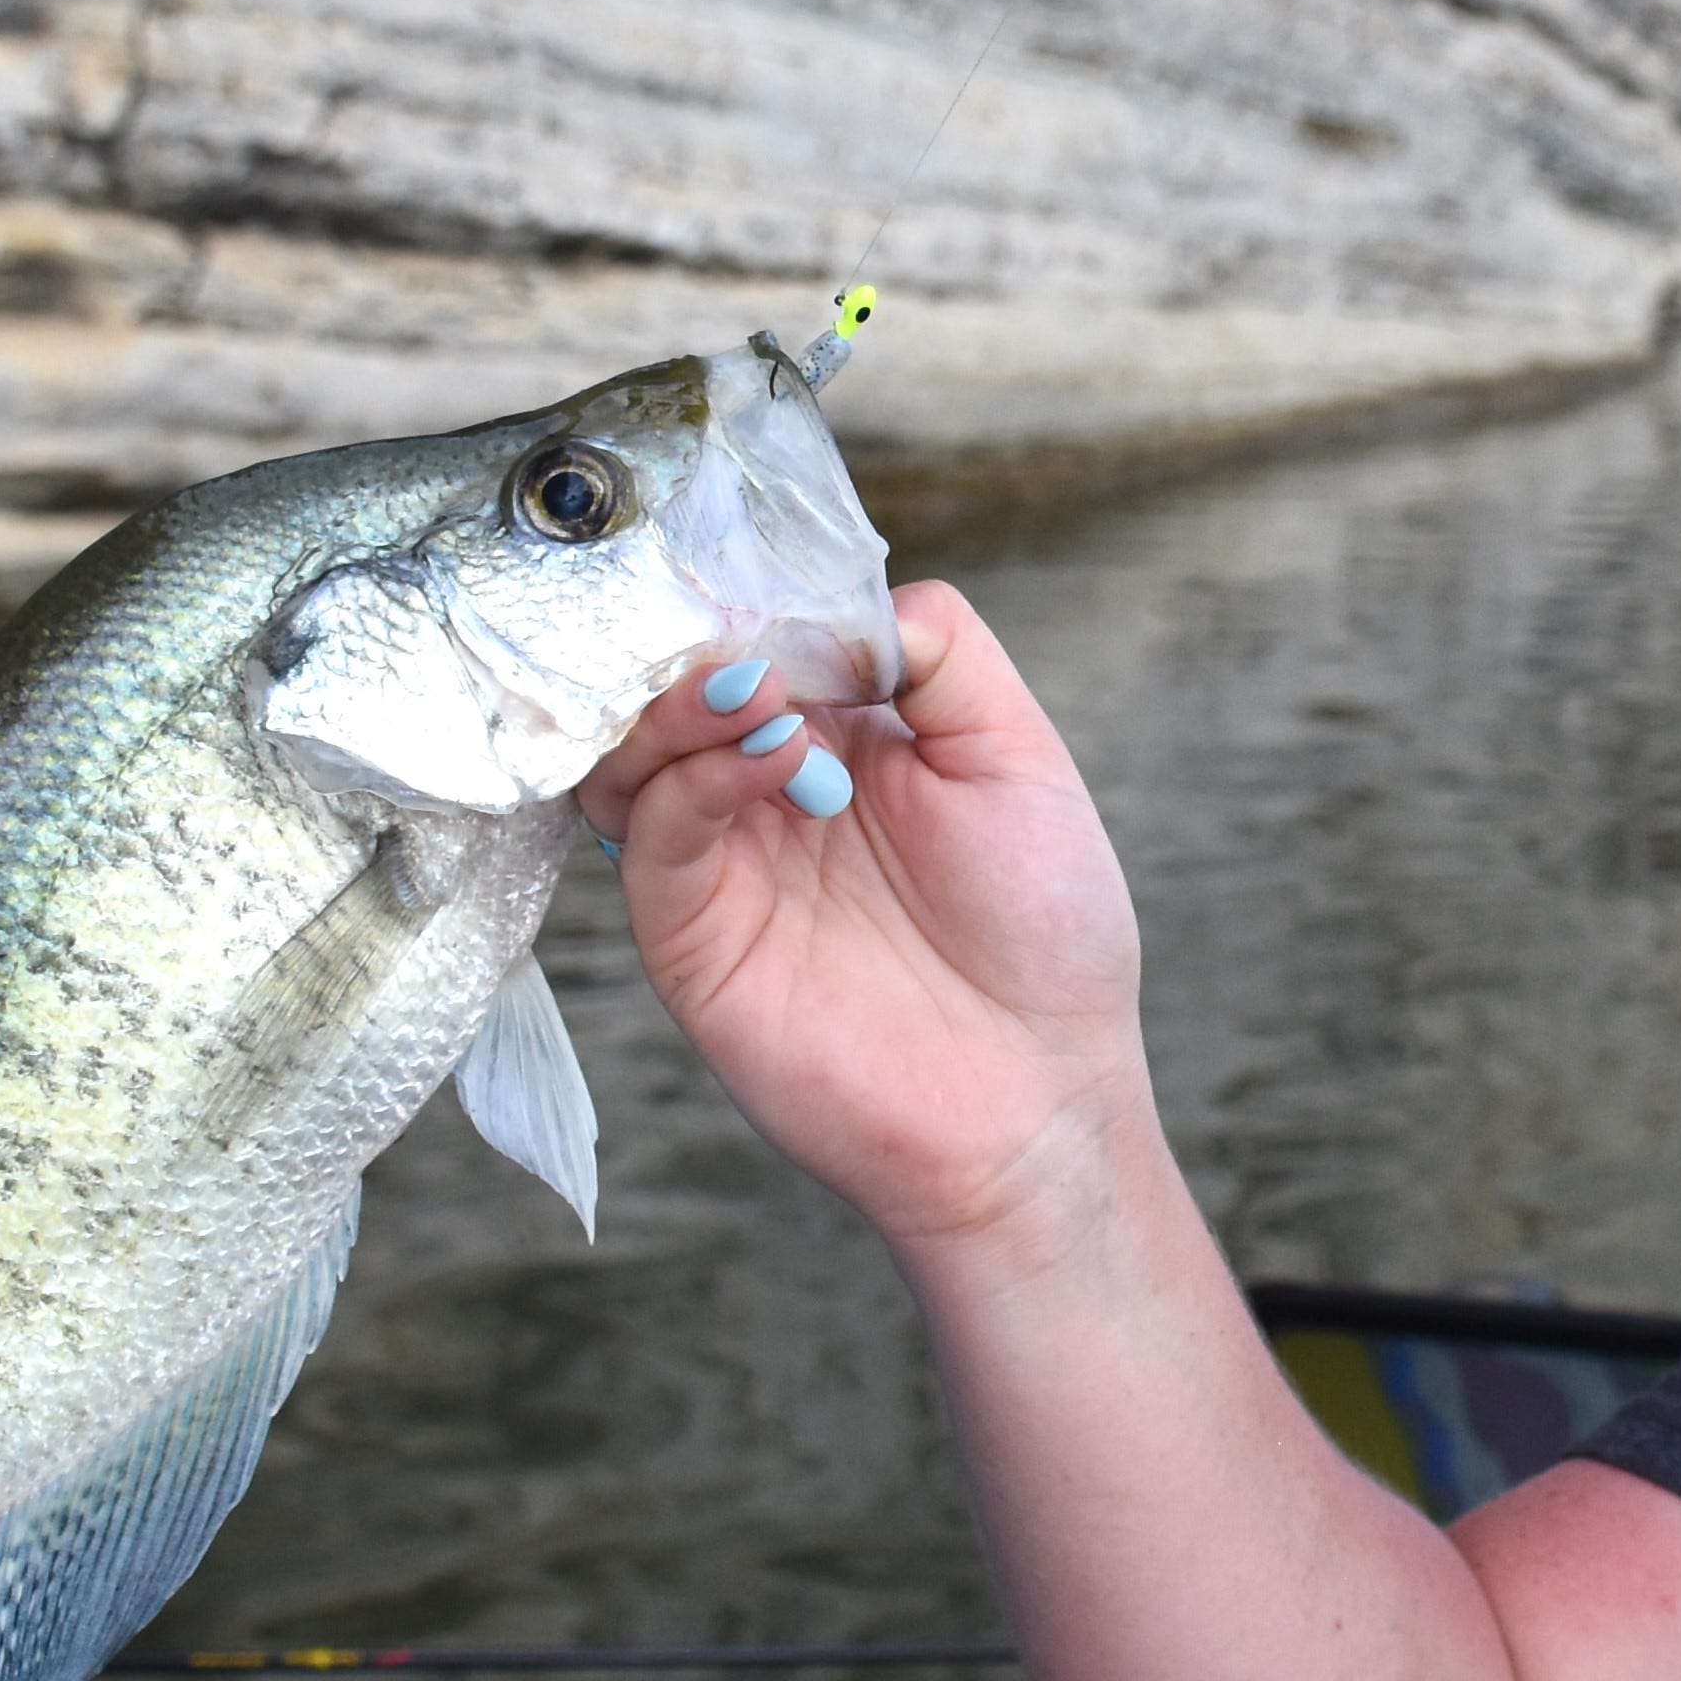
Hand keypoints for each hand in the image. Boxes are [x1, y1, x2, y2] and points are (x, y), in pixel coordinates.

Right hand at [576, 583, 1161, 1259]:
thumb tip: (857, 602)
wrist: (1036, 1101)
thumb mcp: (1017, 757)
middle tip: (753, 641)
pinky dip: (696, 779)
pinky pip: (651, 840)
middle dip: (701, 644)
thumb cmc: (1046, 940)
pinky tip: (771, 759)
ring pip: (634, 755)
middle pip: (673, 689)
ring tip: (753, 691)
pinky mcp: (690, 940)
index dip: (759, 601)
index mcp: (839, 745)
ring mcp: (723, 867)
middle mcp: (765, 797)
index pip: (758, 641)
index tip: (779, 578)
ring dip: (679, 703)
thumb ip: (945, 656)